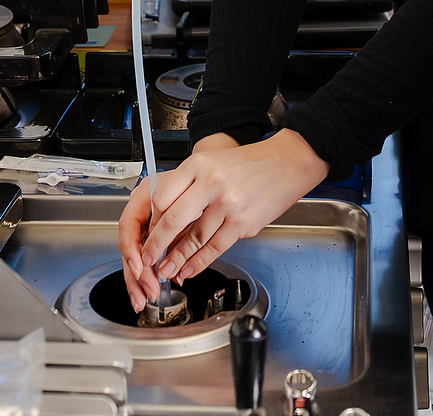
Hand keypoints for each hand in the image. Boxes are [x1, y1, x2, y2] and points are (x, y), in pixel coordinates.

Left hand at [116, 129, 328, 310]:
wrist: (286, 163)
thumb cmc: (247, 164)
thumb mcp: (212, 162)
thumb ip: (189, 185)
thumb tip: (164, 218)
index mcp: (199, 165)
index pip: (163, 196)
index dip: (152, 219)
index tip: (147, 231)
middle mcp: (212, 183)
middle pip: (174, 220)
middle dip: (157, 245)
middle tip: (147, 258)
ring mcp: (228, 205)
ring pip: (194, 238)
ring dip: (178, 259)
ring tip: (167, 269)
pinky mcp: (244, 223)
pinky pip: (215, 247)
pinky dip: (200, 262)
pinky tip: (190, 268)